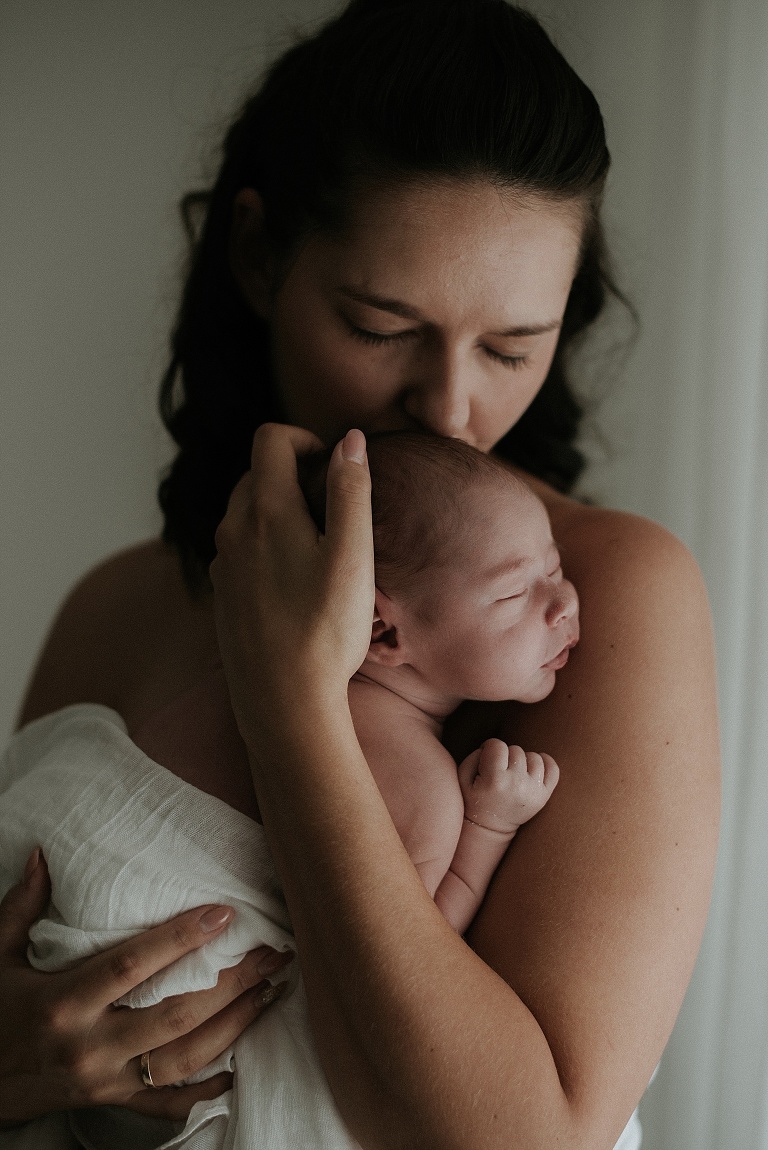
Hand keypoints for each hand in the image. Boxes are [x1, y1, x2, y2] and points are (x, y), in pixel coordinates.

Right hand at [0, 852, 291, 1123]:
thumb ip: (23, 906)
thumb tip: (43, 854)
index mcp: (63, 1003)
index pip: (131, 965)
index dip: (179, 939)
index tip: (223, 915)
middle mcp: (89, 1047)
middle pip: (174, 1014)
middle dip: (231, 983)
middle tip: (273, 952)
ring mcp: (104, 1081)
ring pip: (183, 1058)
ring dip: (234, 1026)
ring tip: (270, 991)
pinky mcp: (110, 1104)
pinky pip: (166, 1103)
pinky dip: (205, 1088)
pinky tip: (239, 1066)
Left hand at [210, 424, 373, 735]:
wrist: (284, 702)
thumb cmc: (325, 630)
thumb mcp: (352, 555)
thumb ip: (350, 491)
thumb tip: (349, 439)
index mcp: (264, 511)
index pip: (270, 439)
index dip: (305, 438)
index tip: (334, 466)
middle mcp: (232, 531)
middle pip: (256, 474)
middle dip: (292, 474)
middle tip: (333, 506)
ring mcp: (223, 565)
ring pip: (244, 513)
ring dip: (278, 511)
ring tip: (318, 545)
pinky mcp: (223, 596)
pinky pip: (240, 551)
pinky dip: (264, 546)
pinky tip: (295, 582)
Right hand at [458, 739, 558, 833]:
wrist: (490, 829)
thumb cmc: (474, 799)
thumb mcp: (463, 778)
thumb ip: (475, 756)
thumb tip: (492, 747)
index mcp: (495, 780)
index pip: (497, 745)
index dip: (489, 748)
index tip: (486, 758)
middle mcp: (517, 784)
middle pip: (516, 750)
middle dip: (506, 756)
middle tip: (499, 770)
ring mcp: (533, 791)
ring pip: (534, 757)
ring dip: (523, 761)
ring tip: (513, 772)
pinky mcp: (543, 796)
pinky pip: (553, 769)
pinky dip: (546, 762)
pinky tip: (533, 767)